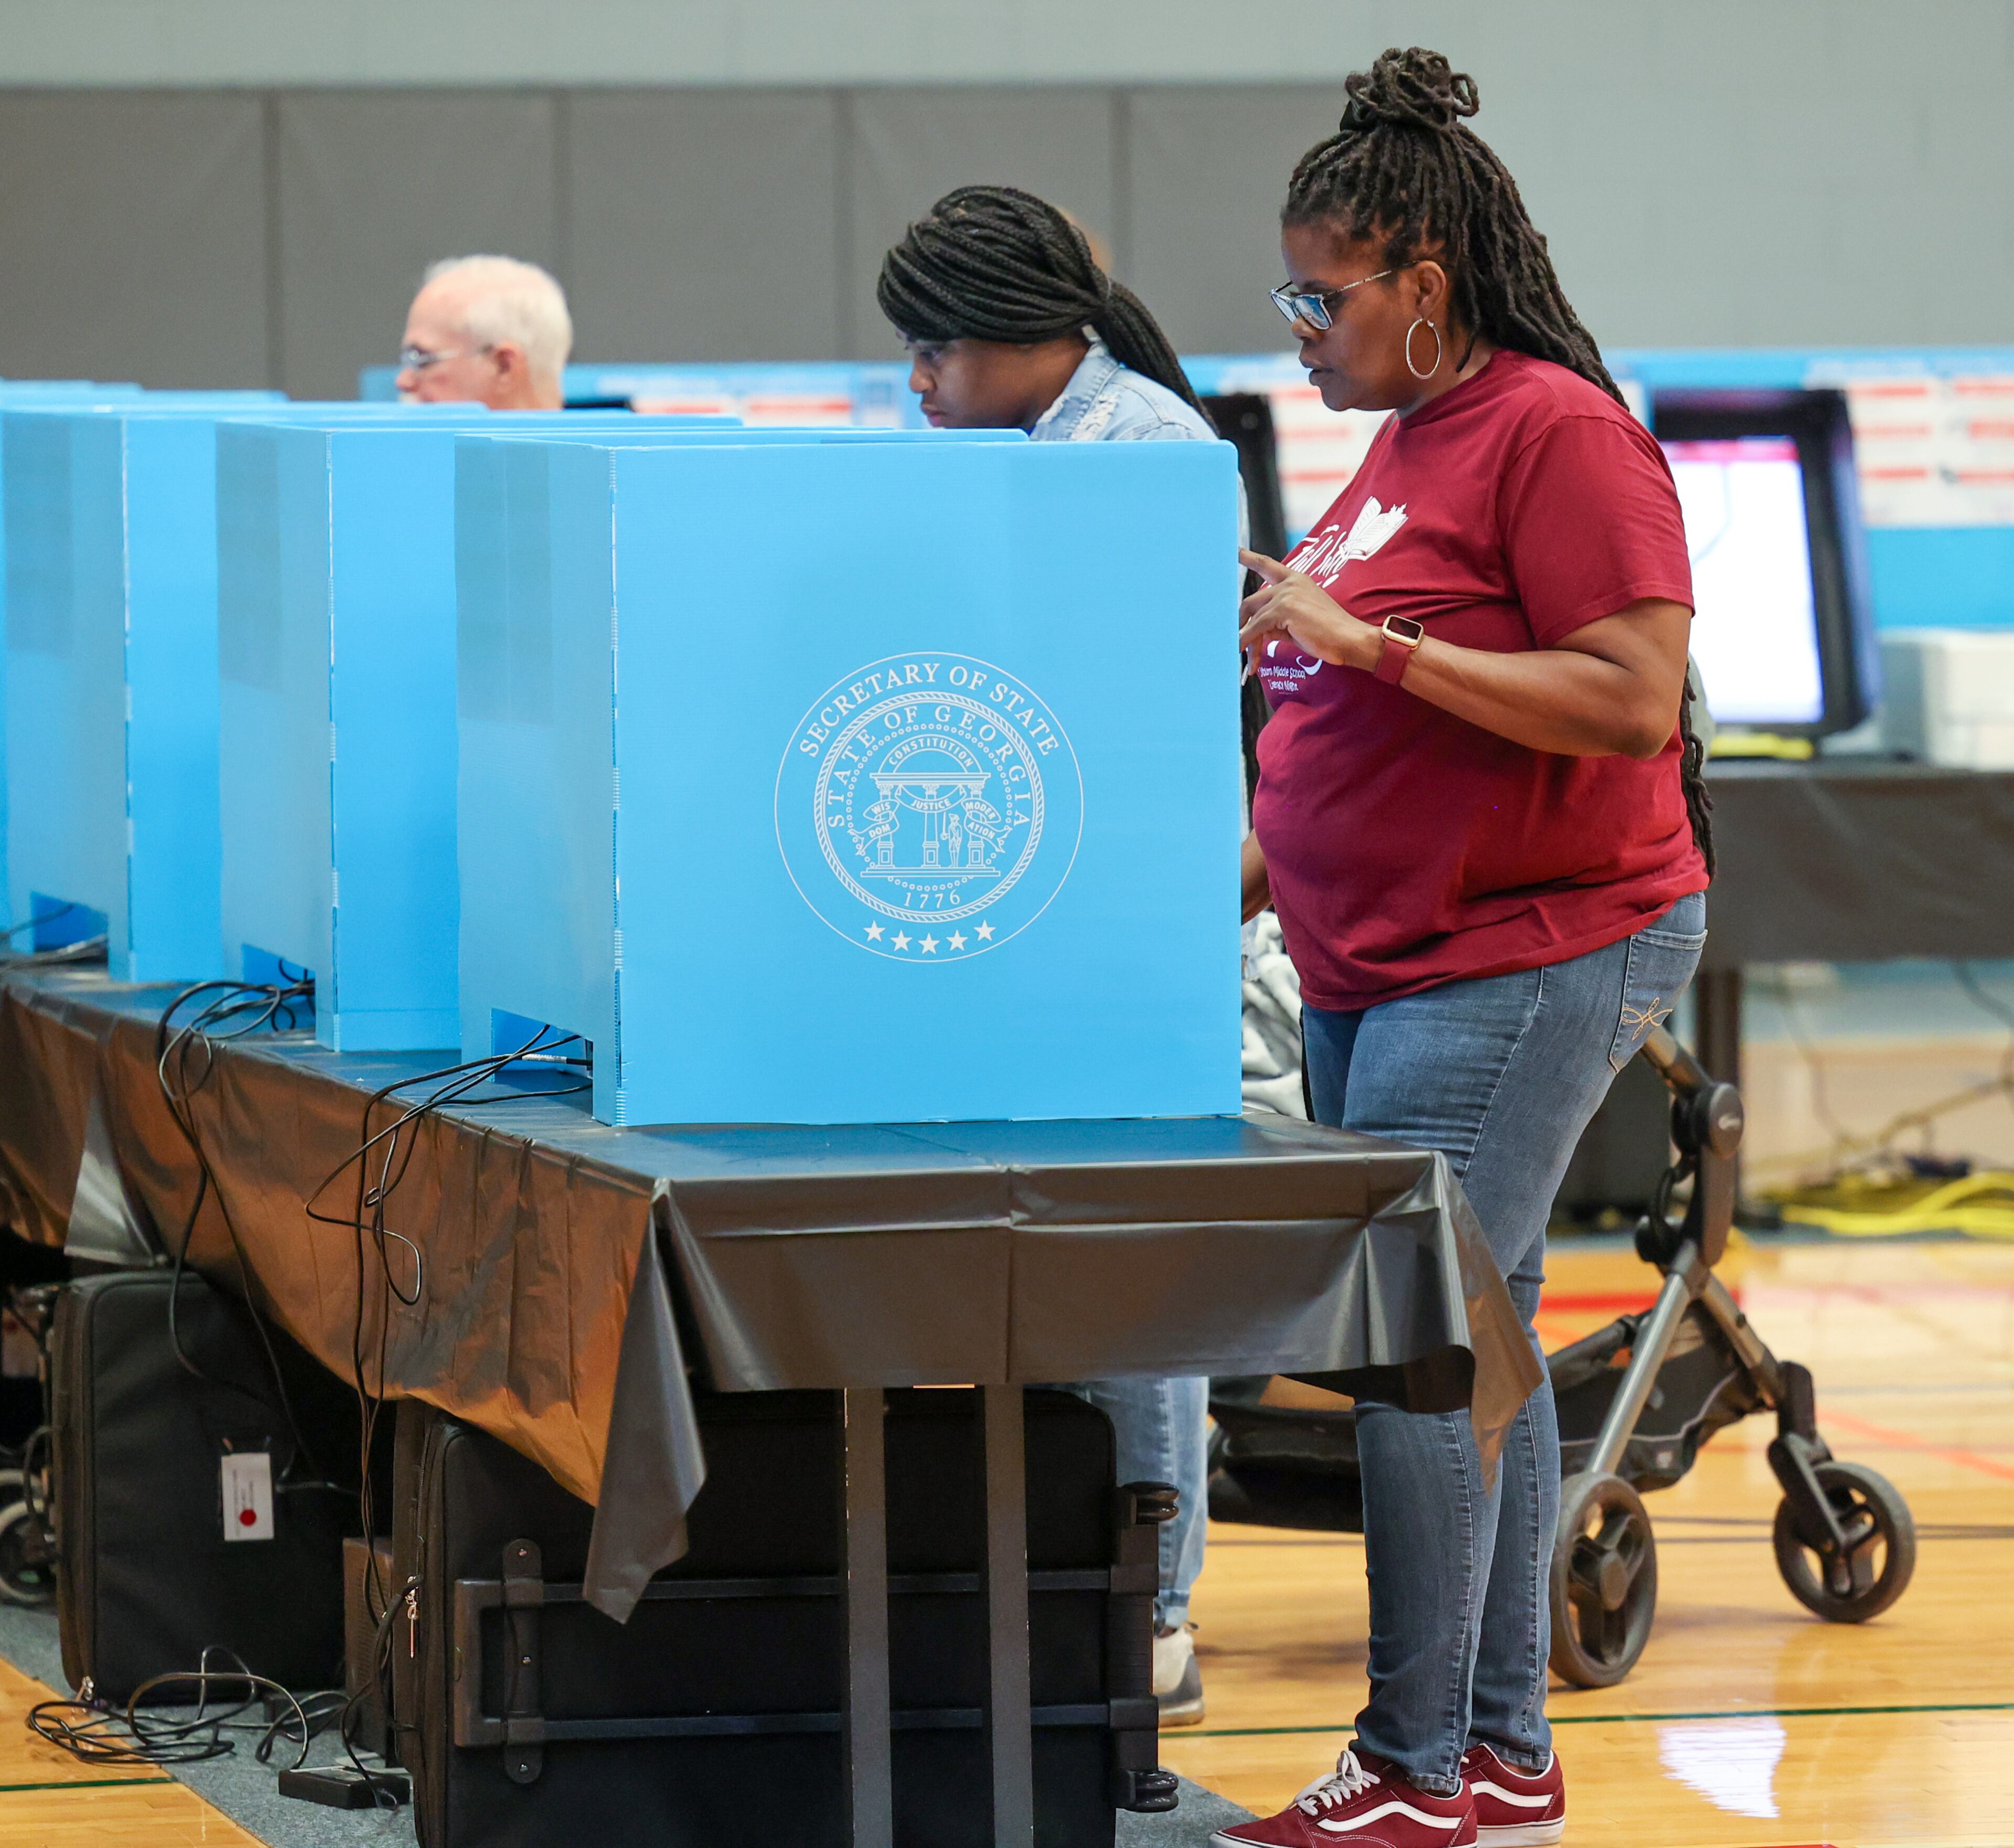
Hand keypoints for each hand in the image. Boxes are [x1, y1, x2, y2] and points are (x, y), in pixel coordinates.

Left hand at [1237, 549, 1377, 673]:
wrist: (1350, 639)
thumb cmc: (1328, 634)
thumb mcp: (1296, 623)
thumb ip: (1275, 622)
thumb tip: (1252, 632)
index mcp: (1296, 580)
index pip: (1267, 566)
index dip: (1249, 558)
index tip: (1235, 551)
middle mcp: (1290, 583)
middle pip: (1251, 602)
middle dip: (1242, 626)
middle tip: (1240, 645)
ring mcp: (1287, 594)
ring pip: (1253, 619)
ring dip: (1248, 643)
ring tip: (1251, 662)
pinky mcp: (1284, 609)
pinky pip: (1256, 629)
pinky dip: (1250, 645)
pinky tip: (1252, 662)